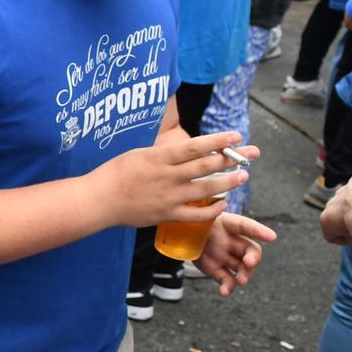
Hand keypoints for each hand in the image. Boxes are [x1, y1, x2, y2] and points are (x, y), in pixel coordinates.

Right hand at [94, 130, 253, 229]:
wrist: (100, 199)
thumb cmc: (116, 173)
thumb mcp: (140, 153)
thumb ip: (165, 154)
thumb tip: (190, 149)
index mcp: (159, 157)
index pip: (194, 147)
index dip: (218, 141)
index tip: (236, 136)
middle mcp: (167, 176)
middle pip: (205, 167)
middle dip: (231, 160)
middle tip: (251, 155)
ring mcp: (168, 197)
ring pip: (205, 190)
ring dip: (228, 183)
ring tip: (242, 176)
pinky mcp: (166, 215)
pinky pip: (196, 214)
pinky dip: (212, 210)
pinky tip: (223, 204)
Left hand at [192, 212, 277, 295]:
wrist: (184, 235)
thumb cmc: (194, 222)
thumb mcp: (197, 219)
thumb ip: (202, 220)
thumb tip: (198, 217)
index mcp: (228, 225)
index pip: (245, 226)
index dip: (259, 231)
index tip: (272, 237)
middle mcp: (232, 242)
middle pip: (250, 250)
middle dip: (253, 257)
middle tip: (250, 262)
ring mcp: (226, 257)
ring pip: (242, 268)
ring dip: (245, 275)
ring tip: (242, 280)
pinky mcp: (217, 270)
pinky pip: (227, 280)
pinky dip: (227, 287)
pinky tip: (224, 291)